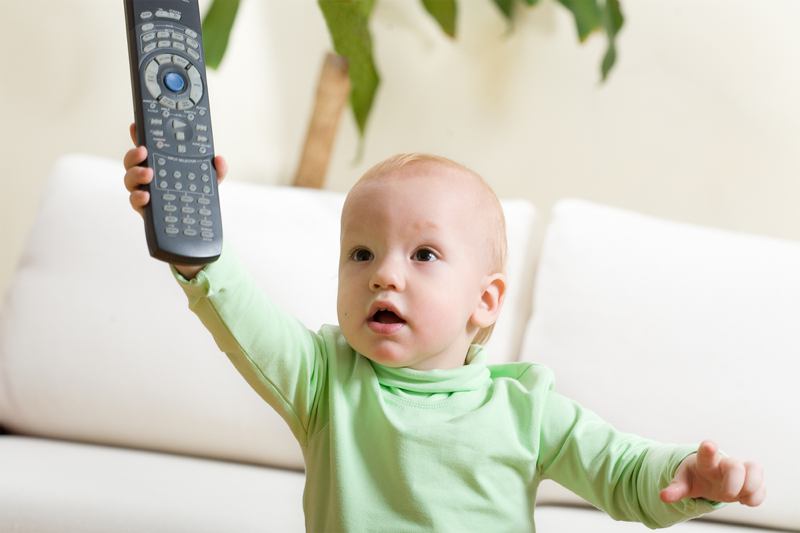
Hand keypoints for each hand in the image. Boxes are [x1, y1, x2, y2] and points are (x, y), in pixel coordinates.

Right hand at [122, 122, 227, 278]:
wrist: (197, 228)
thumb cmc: (197, 197)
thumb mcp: (210, 182)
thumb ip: (216, 170)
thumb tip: (219, 160)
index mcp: (161, 165)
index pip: (148, 146)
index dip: (139, 134)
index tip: (135, 125)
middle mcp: (149, 177)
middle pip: (133, 161)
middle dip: (134, 153)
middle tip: (144, 151)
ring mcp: (145, 192)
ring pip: (130, 179)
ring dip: (135, 174)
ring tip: (148, 174)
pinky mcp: (145, 209)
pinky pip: (135, 202)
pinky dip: (138, 197)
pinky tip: (146, 196)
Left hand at [660, 440, 764, 506]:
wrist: (709, 477)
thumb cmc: (695, 476)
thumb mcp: (683, 482)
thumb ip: (675, 489)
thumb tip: (663, 497)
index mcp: (705, 462)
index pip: (706, 453)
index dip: (708, 450)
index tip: (709, 445)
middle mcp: (724, 463)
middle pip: (735, 465)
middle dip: (734, 482)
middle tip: (726, 494)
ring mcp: (740, 470)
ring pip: (755, 469)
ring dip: (750, 488)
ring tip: (739, 497)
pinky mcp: (752, 480)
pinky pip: (762, 488)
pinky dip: (756, 498)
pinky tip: (745, 501)